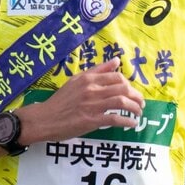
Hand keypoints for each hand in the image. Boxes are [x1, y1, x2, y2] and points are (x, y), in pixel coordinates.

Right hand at [28, 59, 143, 142]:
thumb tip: (116, 61)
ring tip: (138, 113)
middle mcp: (92, 90)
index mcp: (88, 79)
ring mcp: (92, 105)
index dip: (129, 85)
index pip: (117, 77)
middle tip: (140, 104)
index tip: (132, 92)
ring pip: (122, 102)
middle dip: (136, 97)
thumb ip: (97, 71)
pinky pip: (115, 119)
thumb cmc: (60, 101)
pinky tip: (132, 124)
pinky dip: (127, 121)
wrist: (44, 119)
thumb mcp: (76, 81)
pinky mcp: (91, 120)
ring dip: (135, 108)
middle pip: (123, 88)